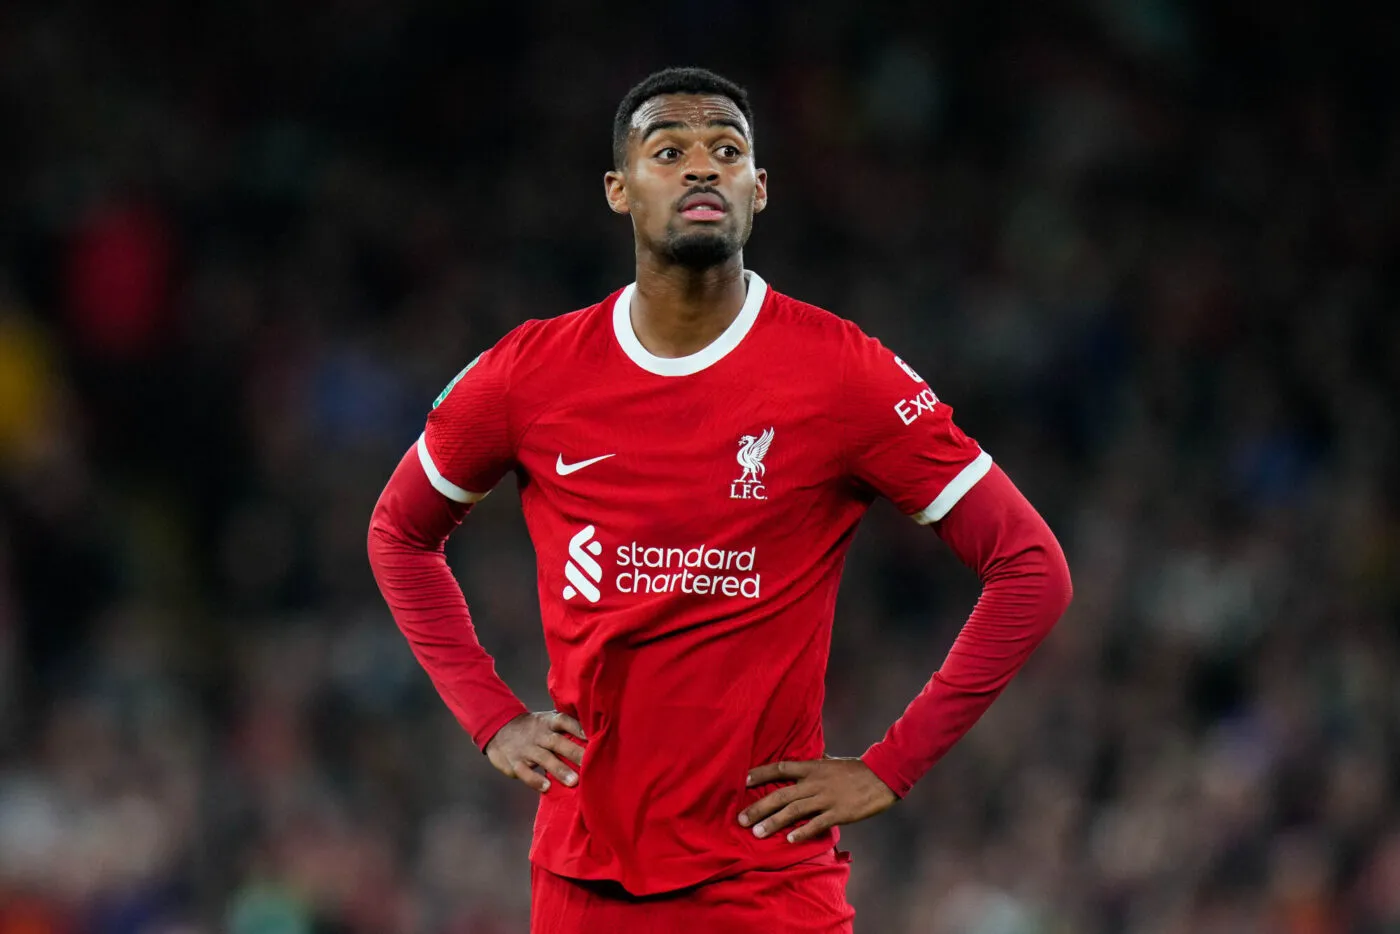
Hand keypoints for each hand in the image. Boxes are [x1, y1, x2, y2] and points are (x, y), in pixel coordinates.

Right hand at [484, 711, 585, 793]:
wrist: (499, 728)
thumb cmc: (533, 728)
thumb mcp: (546, 721)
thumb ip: (566, 729)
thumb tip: (595, 739)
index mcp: (548, 722)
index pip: (565, 721)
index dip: (578, 728)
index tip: (594, 737)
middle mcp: (539, 734)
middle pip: (558, 742)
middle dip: (574, 752)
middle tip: (590, 764)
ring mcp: (526, 748)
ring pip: (544, 758)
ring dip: (559, 769)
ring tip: (574, 781)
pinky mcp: (515, 762)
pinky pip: (525, 772)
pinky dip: (535, 780)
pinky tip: (546, 787)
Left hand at [738, 757, 896, 842]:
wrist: (882, 776)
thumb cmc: (856, 769)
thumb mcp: (831, 761)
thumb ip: (816, 762)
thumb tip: (806, 757)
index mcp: (812, 768)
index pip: (780, 768)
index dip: (760, 774)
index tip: (742, 781)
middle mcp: (814, 782)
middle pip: (781, 794)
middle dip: (759, 807)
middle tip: (741, 819)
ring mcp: (826, 798)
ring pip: (793, 810)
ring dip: (773, 822)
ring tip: (757, 833)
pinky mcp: (838, 813)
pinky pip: (816, 824)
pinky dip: (802, 832)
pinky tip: (789, 840)